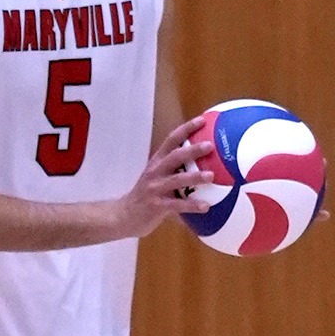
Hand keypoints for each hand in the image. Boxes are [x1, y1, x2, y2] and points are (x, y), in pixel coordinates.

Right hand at [111, 116, 215, 238]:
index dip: (186, 128)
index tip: (202, 120)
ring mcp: (155, 188)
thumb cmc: (146, 195)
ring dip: (194, 177)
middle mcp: (155, 171)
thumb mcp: (157, 177)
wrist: (123, 215)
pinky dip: (192, 205)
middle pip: (175, 156)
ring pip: (176, 180)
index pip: (171, 140)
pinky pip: (177, 205)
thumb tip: (204, 163)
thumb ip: (175, 169)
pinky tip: (206, 207)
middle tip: (210, 146)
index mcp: (157, 161)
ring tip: (211, 176)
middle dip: (192, 150)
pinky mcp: (156, 205)